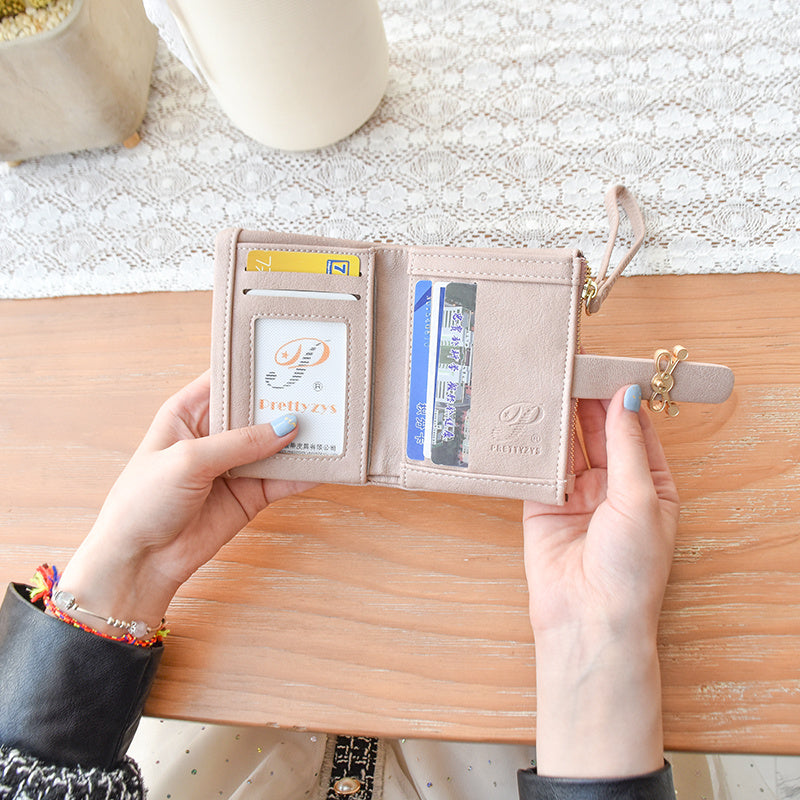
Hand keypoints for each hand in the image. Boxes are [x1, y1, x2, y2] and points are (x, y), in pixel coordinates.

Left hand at [54, 371, 311, 633]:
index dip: (255, 367)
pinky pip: (284, 478)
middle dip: (287, 402)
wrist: (140, 560)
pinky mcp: (250, 494)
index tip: (289, 355)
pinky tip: (327, 463)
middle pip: (259, 410)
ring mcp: (235, 465)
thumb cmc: (144, 501)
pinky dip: (304, 472)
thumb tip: (286, 426)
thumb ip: (240, 442)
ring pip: (276, 444)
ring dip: (302, 437)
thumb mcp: (189, 460)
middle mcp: (216, 434)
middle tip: (322, 389)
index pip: (228, 379)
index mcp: (189, 412)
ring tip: (334, 423)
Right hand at [523, 385, 678, 778]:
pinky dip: (534, 444)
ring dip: (560, 417)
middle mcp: (613, 487)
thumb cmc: (630, 569)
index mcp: (648, 484)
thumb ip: (627, 444)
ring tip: (550, 382)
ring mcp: (576, 495)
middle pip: (599, 432)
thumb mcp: (639, 498)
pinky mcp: (543, 505)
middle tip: (571, 366)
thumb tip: (627, 395)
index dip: (622, 398)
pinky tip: (529, 417)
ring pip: (568, 445)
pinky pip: (538, 467)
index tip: (606, 365)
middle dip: (587, 400)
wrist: (589, 620)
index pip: (636, 429)